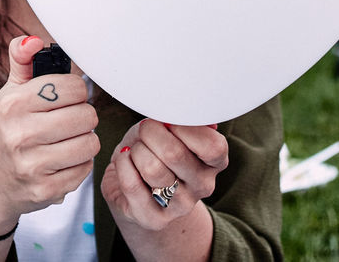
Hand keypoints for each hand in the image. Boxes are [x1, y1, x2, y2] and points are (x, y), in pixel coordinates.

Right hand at [0, 36, 100, 234]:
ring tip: (67, 139)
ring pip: (90, 142)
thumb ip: (22, 60)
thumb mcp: (10, 92)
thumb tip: (33, 41)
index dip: (76, 91)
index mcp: (13, 104)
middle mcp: (20, 134)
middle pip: (86, 115)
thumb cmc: (9, 128)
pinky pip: (86, 169)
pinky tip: (63, 161)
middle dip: (82, 116)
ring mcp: (33, 165)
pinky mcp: (46, 190)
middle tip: (69, 120)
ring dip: (84, 140)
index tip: (66, 97)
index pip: (72, 87)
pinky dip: (80, 164)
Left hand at [101, 119, 228, 231]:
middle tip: (144, 130)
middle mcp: (203, 186)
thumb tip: (203, 121)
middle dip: (150, 133)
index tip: (167, 120)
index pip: (211, 146)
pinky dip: (123, 165)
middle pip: (174, 154)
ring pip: (152, 169)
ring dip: (136, 151)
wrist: (135, 184)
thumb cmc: (156, 149)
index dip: (184, 127)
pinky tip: (125, 160)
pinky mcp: (154, 218)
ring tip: (135, 149)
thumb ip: (184, 121)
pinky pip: (132, 185)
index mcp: (215, 163)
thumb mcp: (170, 129)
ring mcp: (180, 206)